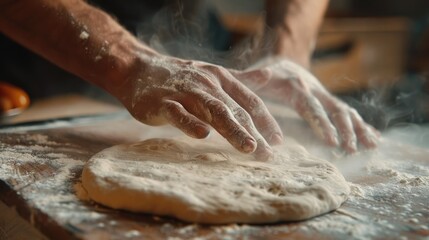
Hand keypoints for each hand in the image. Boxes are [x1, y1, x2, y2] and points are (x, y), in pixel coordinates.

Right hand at [115, 55, 282, 157]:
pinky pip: (178, 113)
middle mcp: (207, 84)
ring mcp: (185, 92)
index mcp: (221, 78)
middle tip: (268, 154)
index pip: (250, 100)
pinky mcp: (163, 103)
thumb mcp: (213, 74)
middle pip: (235, 109)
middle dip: (254, 132)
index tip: (278, 142)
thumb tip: (269, 75)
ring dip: (232, 129)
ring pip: (212, 111)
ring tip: (248, 147)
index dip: (266, 121)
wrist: (139, 69)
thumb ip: (241, 79)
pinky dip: (190, 123)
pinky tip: (202, 135)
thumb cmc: (180, 77)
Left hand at [233, 57, 378, 152]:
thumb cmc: (264, 75)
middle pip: (334, 108)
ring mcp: (324, 95)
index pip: (310, 105)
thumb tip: (256, 76)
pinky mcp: (328, 101)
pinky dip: (363, 125)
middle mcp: (314, 90)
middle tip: (351, 149)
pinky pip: (348, 113)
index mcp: (294, 86)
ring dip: (359, 128)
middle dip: (345, 129)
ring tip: (371, 146)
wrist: (282, 62)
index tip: (331, 141)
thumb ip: (249, 79)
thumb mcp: (253, 77)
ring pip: (345, 111)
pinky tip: (374, 139)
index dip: (321, 122)